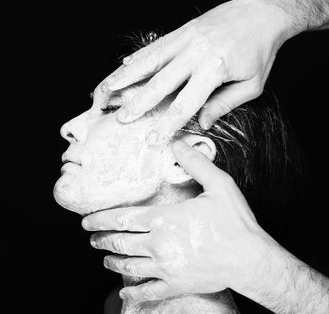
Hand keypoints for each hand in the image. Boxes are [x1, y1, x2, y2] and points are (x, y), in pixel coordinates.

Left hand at [82, 140, 277, 301]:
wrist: (251, 259)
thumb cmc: (234, 222)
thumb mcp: (218, 184)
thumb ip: (195, 163)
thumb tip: (177, 143)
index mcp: (164, 219)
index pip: (122, 218)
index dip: (101, 219)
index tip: (87, 221)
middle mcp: (159, 243)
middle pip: (120, 242)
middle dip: (101, 239)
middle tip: (91, 237)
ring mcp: (165, 267)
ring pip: (128, 266)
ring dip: (112, 261)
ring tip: (105, 258)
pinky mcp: (176, 284)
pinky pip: (147, 291)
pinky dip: (132, 292)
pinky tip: (124, 292)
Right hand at [104, 0, 290, 142]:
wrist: (264, 12)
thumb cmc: (260, 49)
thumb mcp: (252, 84)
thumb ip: (225, 104)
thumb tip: (202, 122)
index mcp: (215, 68)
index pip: (185, 103)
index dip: (168, 123)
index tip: (154, 137)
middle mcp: (195, 52)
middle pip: (160, 82)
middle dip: (139, 102)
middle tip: (122, 117)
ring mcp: (186, 38)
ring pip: (150, 60)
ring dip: (127, 76)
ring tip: (108, 88)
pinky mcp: (183, 30)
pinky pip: (156, 45)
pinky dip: (139, 57)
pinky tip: (125, 65)